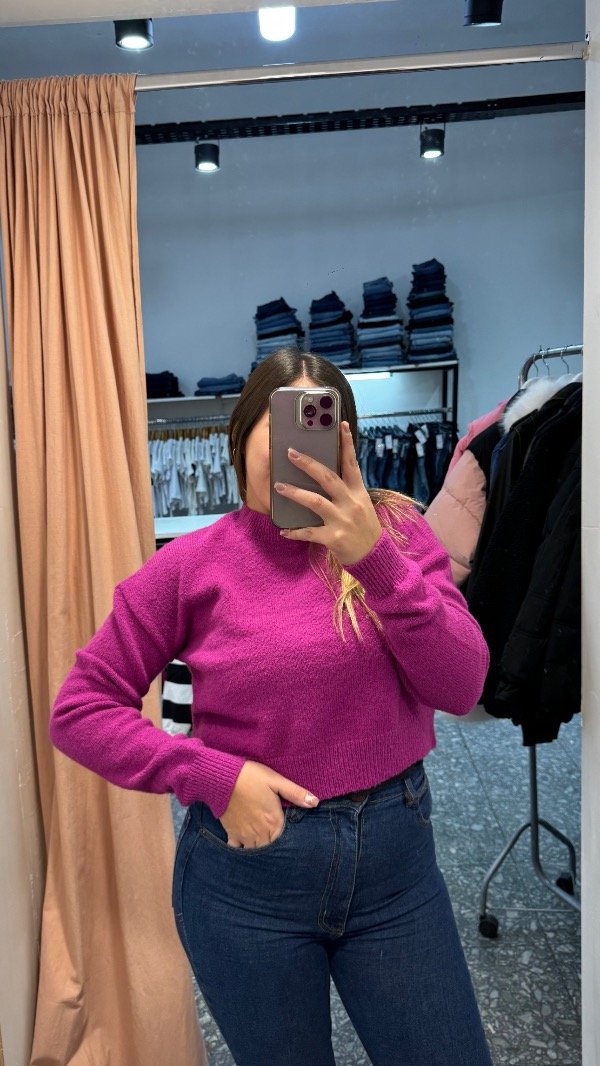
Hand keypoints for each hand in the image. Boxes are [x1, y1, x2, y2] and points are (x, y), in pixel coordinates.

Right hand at [219, 760, 318, 847]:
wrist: (222, 778)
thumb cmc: (250, 777)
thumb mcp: (276, 780)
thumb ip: (296, 793)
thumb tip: (315, 802)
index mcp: (273, 821)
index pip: (284, 840)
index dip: (287, 841)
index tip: (289, 840)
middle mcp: (260, 832)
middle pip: (270, 847)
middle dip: (273, 846)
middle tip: (276, 844)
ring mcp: (245, 834)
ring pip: (255, 850)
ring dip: (259, 849)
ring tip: (262, 844)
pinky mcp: (232, 832)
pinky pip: (236, 848)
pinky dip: (241, 849)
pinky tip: (244, 844)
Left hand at [273, 421, 382, 565]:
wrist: (375, 556)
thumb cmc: (364, 528)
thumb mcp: (362, 505)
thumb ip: (346, 491)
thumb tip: (324, 475)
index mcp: (358, 492)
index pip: (352, 463)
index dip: (346, 443)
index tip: (340, 424)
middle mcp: (350, 503)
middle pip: (328, 478)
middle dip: (308, 464)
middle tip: (291, 453)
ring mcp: (342, 520)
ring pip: (315, 501)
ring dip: (295, 492)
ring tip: (279, 486)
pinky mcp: (333, 537)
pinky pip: (309, 532)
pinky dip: (294, 532)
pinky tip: (283, 531)